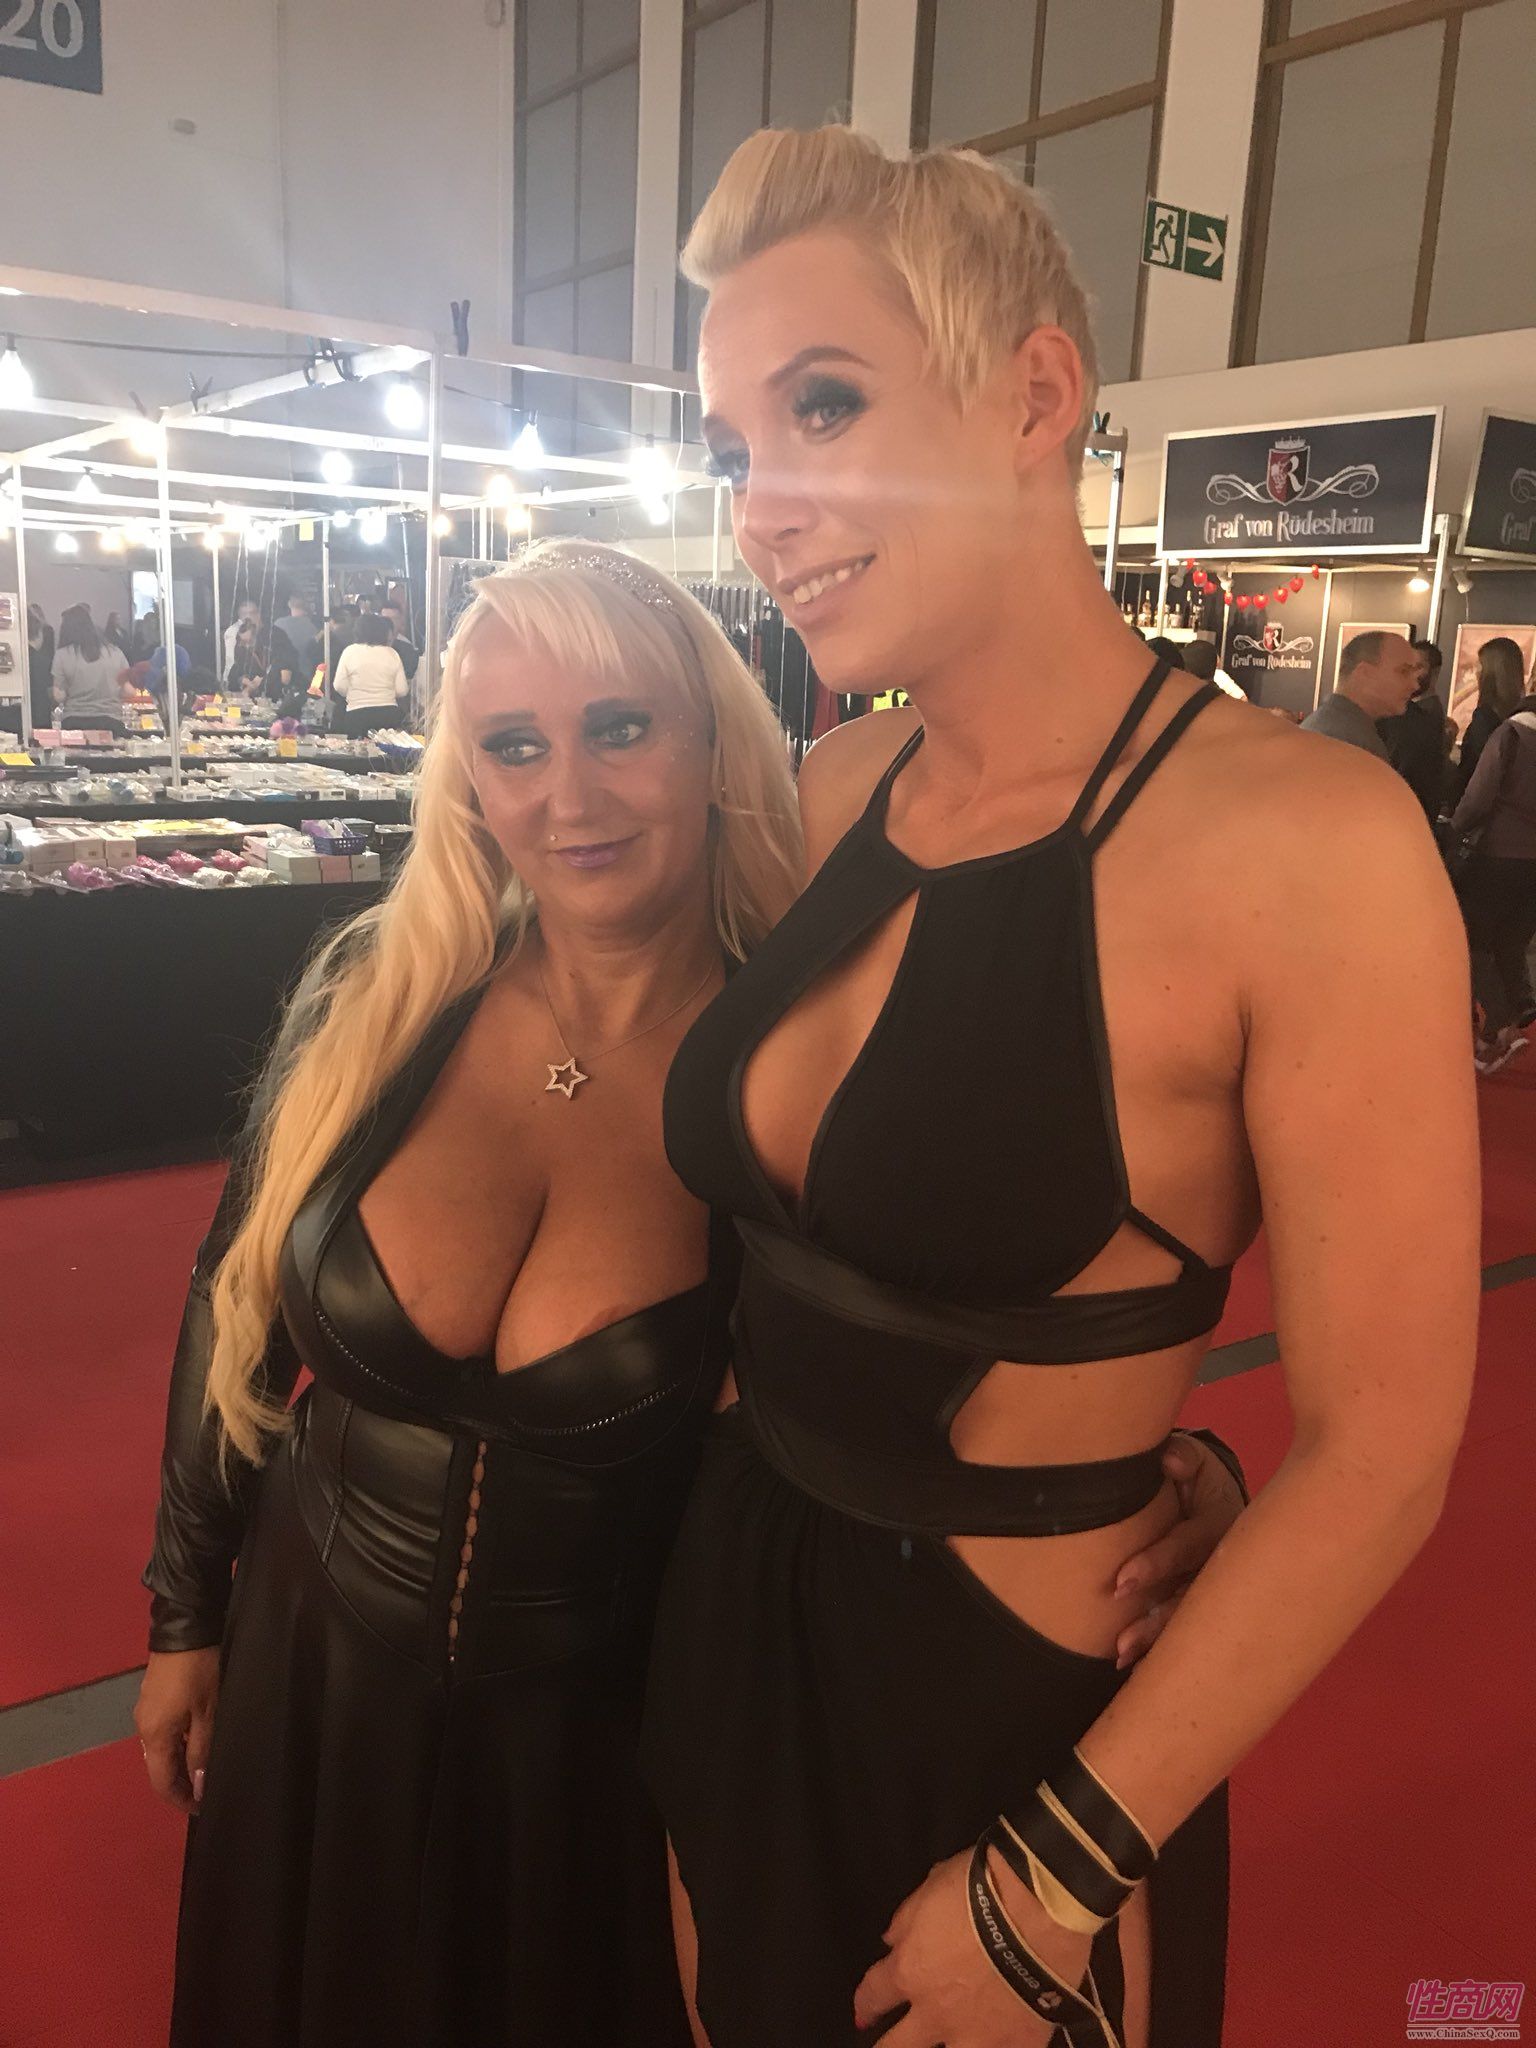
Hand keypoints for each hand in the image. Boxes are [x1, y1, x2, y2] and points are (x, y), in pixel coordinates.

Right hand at [134, 1647, 219, 1814]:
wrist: (185, 1625)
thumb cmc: (200, 1670)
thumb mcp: (208, 1713)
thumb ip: (201, 1751)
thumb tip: (199, 1788)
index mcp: (154, 1735)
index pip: (162, 1782)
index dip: (181, 1800)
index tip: (203, 1809)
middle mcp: (143, 1727)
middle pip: (159, 1768)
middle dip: (182, 1785)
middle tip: (208, 1792)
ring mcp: (146, 1711)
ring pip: (161, 1750)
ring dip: (181, 1764)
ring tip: (207, 1770)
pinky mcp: (153, 1697)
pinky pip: (163, 1733)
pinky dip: (178, 1745)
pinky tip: (197, 1743)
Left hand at [852, 1849, 1092, 2046]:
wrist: (1040, 1910)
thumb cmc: (981, 1887)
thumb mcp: (931, 1887)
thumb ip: (906, 1920)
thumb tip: (891, 1941)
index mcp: (910, 1970)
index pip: (875, 1993)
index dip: (866, 2003)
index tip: (862, 2013)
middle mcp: (936, 2012)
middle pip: (897, 2045)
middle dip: (886, 2047)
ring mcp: (976, 2035)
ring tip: (943, 2047)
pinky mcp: (1016, 2044)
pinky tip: (994, 2046)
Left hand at [1112, 1432, 1245, 1667]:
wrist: (1223, 1500)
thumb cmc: (1198, 1480)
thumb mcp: (1196, 1462)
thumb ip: (1183, 1459)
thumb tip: (1169, 1462)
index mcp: (1218, 1525)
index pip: (1184, 1547)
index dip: (1154, 1564)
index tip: (1120, 1583)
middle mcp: (1222, 1565)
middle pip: (1190, 1597)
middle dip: (1157, 1621)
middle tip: (1120, 1642)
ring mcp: (1218, 1591)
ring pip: (1192, 1622)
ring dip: (1157, 1643)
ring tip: (1121, 1660)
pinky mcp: (1211, 1609)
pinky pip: (1190, 1633)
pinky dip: (1165, 1652)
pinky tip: (1139, 1673)